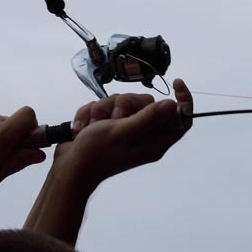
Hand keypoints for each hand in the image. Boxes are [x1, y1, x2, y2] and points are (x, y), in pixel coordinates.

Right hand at [53, 78, 193, 187]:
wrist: (68, 167)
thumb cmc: (96, 152)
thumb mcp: (123, 131)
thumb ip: (148, 118)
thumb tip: (172, 105)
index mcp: (155, 142)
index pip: (181, 119)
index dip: (183, 100)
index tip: (176, 83)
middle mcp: (144, 136)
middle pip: (147, 103)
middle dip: (125, 104)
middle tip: (114, 119)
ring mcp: (126, 131)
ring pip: (123, 102)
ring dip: (104, 109)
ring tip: (93, 125)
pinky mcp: (109, 127)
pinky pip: (105, 107)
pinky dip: (92, 113)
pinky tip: (83, 127)